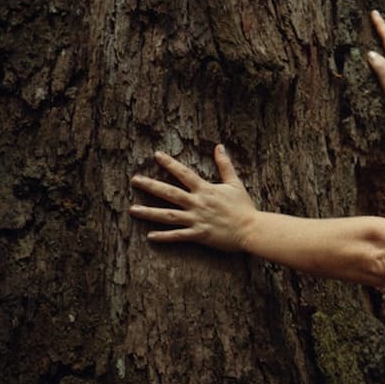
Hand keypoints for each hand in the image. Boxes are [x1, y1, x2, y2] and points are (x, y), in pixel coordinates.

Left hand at [129, 145, 256, 252]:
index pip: (184, 173)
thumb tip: (219, 147)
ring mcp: (197, 219)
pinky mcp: (199, 234)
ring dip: (149, 212)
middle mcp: (198, 203)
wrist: (251, 229)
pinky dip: (164, 236)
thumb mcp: (235, 183)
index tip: (156, 155)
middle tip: (134, 180)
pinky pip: (178, 236)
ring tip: (133, 210)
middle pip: (169, 192)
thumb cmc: (244, 207)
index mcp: (206, 190)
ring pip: (168, 215)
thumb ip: (225, 165)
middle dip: (150, 185)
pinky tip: (150, 236)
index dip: (170, 163)